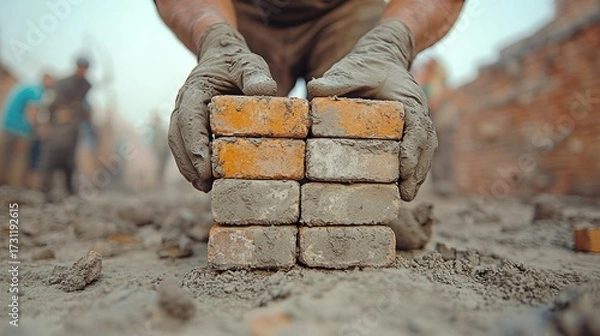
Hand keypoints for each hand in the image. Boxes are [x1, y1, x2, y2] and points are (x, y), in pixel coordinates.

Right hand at [169, 23, 276, 191]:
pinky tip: (206, 182)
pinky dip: (193, 165)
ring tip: (204, 189)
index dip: (194, 145)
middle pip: (178, 138)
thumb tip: (265, 90)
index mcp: (194, 91)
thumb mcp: (249, 65)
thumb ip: (255, 76)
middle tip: (205, 186)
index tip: (204, 168)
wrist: (224, 58)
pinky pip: (186, 148)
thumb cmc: (237, 63)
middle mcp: (183, 105)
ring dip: (188, 168)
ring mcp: (184, 117)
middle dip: (189, 163)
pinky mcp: (191, 127)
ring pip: (178, 146)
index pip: (188, 120)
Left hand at [308, 20, 436, 200]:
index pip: (418, 127)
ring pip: (425, 152)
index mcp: (409, 100)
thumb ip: (336, 80)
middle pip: (426, 145)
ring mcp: (417, 124)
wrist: (381, 59)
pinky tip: (402, 190)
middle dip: (418, 170)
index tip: (404, 169)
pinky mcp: (410, 132)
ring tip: (406, 197)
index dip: (413, 149)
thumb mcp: (351, 70)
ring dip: (418, 175)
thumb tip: (313, 90)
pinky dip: (413, 171)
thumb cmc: (366, 66)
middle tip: (406, 194)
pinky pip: (417, 153)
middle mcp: (419, 113)